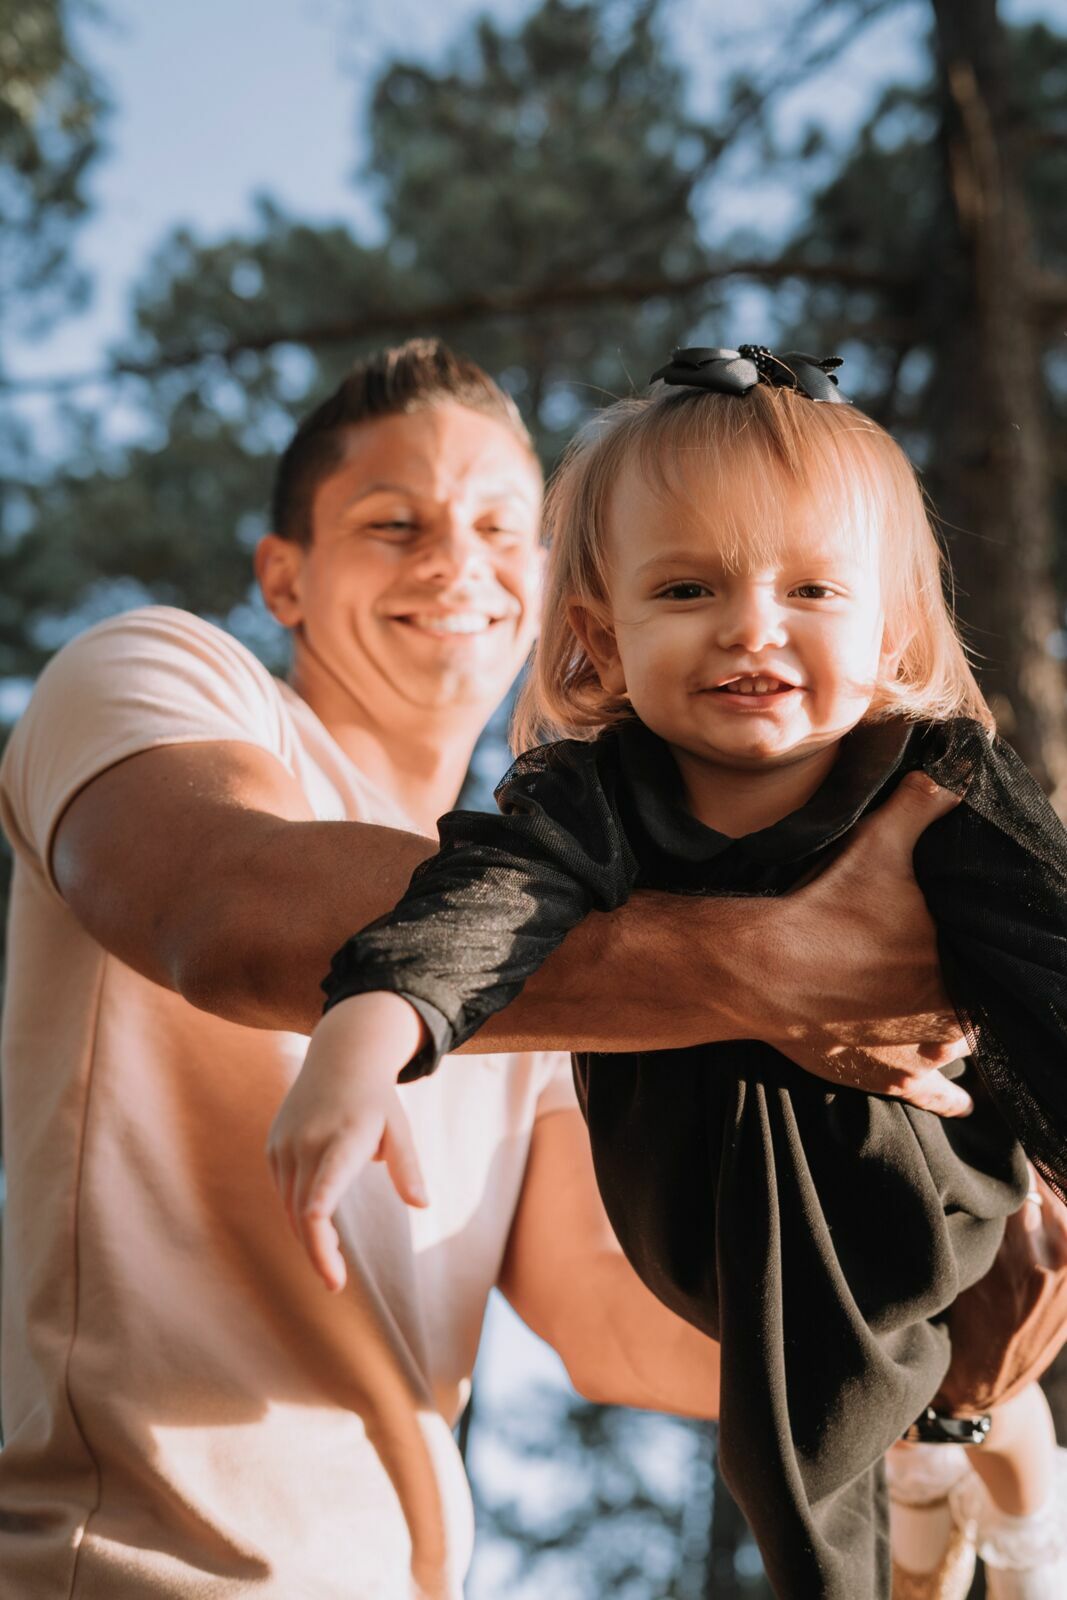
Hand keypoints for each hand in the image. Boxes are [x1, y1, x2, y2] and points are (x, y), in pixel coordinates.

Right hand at [266, 994, 428, 1291]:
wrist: (339, 1059)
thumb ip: (408, 1167)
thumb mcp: (398, 1128)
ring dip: (308, 1236)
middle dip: (318, 1253)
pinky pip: (284, 1192)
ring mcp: (285, 1146)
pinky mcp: (274, 1148)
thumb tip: (422, 1204)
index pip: (321, 1196)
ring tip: (332, 1258)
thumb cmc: (376, 1101)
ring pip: (291, 1207)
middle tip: (336, 1282)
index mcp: (341, 1142)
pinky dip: (298, 1215)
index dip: (320, 1240)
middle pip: (304, 1215)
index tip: (332, 1274)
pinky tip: (318, 1225)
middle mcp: (307, 1145)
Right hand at [746, 772, 972, 1116]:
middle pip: (977, 1003)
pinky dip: (947, 1095)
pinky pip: (933, 1095)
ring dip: (955, 1032)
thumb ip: (923, 807)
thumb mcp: (880, 844)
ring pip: (957, 1045)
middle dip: (968, 988)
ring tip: (946, 1014)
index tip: (969, 938)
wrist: (767, 971)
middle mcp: (950, 1015)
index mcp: (959, 963)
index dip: (983, 951)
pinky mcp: (887, 1077)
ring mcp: (920, 1051)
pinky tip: (959, 1098)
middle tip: (947, 967)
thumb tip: (955, 775)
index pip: (993, 962)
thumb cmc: (829, 908)